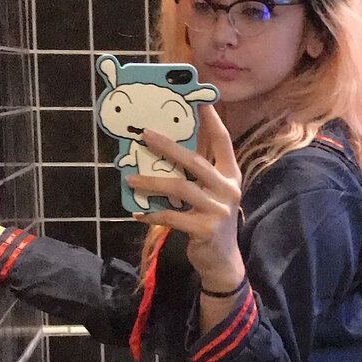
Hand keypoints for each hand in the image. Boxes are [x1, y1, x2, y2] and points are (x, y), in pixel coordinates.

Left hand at [128, 104, 243, 291]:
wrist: (222, 262)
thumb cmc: (211, 222)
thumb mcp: (211, 195)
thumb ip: (198, 174)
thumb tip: (168, 147)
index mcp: (231, 176)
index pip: (222, 141)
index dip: (212, 120)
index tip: (201, 99)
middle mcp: (228, 190)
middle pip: (195, 161)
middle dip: (168, 145)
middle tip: (144, 133)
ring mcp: (218, 210)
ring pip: (180, 187)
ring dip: (152, 182)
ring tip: (130, 179)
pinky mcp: (205, 229)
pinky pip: (173, 216)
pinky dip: (153, 214)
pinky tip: (138, 213)